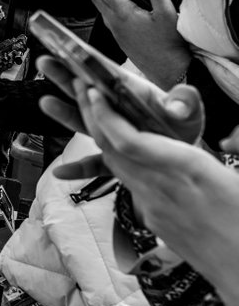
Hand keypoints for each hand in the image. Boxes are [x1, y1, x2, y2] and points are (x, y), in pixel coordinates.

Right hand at [40, 53, 202, 177]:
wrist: (186, 156)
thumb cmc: (183, 128)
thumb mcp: (189, 111)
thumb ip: (185, 102)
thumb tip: (179, 102)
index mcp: (130, 92)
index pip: (104, 70)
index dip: (83, 58)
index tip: (66, 48)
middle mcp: (115, 109)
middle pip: (85, 89)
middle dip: (63, 75)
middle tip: (45, 62)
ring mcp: (111, 130)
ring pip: (83, 120)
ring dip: (62, 111)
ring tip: (45, 102)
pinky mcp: (113, 155)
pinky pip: (93, 162)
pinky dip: (77, 168)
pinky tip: (63, 172)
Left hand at [56, 79, 238, 305]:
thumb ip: (237, 146)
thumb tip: (230, 136)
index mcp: (189, 172)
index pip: (131, 143)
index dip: (106, 117)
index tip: (93, 93)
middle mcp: (163, 189)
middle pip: (113, 149)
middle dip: (92, 115)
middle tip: (81, 86)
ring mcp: (153, 207)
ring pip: (116, 165)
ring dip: (101, 135)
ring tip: (92, 107)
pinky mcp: (154, 219)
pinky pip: (128, 183)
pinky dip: (117, 159)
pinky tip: (117, 146)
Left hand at [78, 0, 189, 88]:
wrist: (168, 69)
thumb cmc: (168, 44)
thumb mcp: (166, 13)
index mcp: (123, 13)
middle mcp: (114, 22)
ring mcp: (115, 31)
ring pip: (100, 8)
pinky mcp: (119, 38)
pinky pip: (106, 18)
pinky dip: (104, 6)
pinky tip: (111, 5)